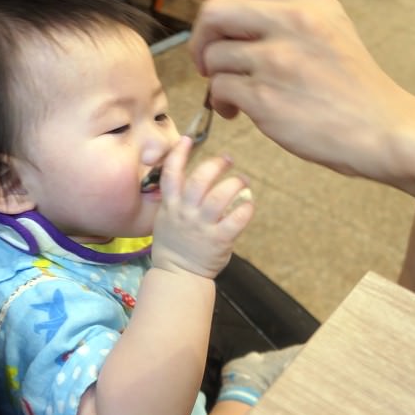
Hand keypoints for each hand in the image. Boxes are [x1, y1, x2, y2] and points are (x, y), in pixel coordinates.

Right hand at [151, 136, 253, 277]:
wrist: (178, 275)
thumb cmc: (173, 246)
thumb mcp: (165, 219)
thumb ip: (175, 200)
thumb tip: (190, 179)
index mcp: (170, 205)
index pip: (171, 174)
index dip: (179, 154)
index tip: (187, 139)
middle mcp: (185, 212)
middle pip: (200, 179)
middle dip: (216, 164)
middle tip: (228, 160)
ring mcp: (202, 226)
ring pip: (221, 195)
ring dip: (235, 183)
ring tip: (243, 181)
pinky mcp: (219, 239)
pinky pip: (236, 218)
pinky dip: (246, 208)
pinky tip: (249, 205)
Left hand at [189, 0, 414, 178]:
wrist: (383, 130)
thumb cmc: (355, 88)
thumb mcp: (331, 29)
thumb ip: (287, 17)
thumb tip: (233, 23)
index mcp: (308, 1)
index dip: (220, 12)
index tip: (222, 34)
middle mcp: (292, 22)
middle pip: (214, 12)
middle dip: (201, 38)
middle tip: (208, 62)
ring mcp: (277, 60)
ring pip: (214, 56)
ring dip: (215, 78)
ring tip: (235, 97)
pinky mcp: (265, 97)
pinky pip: (219, 89)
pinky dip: (221, 102)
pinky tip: (238, 112)